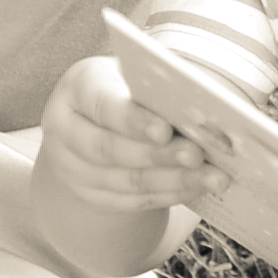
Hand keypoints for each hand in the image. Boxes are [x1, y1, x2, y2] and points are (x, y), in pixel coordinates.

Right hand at [35, 53, 219, 213]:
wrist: (96, 120)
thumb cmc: (128, 88)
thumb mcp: (136, 76)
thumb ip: (160, 88)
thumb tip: (202, 107)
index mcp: (78, 87)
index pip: (103, 105)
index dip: (133, 120)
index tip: (166, 130)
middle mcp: (65, 128)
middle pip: (110, 149)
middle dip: (159, 155)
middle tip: (198, 155)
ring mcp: (71, 167)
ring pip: (124, 181)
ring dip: (173, 181)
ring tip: (212, 177)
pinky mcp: (89, 195)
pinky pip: (130, 202)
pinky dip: (167, 196)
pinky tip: (195, 189)